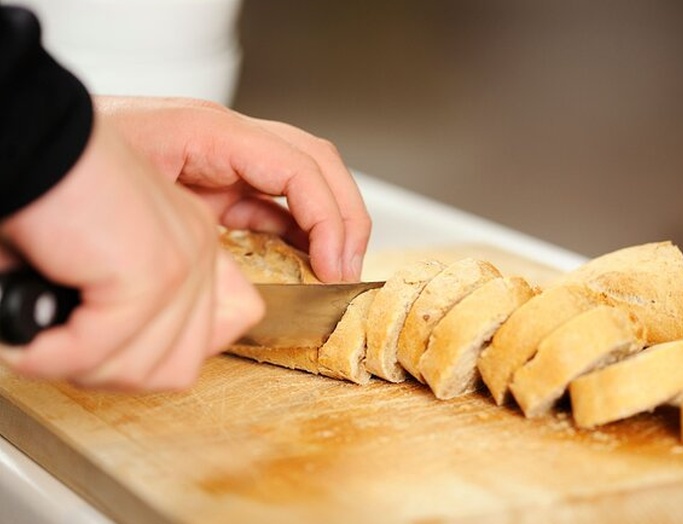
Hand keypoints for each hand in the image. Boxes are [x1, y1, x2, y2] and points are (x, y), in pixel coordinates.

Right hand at [0, 115, 263, 390]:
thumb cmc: (45, 201)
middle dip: (109, 371)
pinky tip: (30, 340)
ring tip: (44, 337)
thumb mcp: (101, 265)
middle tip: (59, 344)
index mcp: (192, 244)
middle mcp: (199, 250)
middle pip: (178, 365)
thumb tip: (158, 362)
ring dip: (80, 367)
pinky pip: (104, 350)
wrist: (26, 146)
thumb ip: (140, 310)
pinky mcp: (152, 271)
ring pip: (145, 369)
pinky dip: (55, 356)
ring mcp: (182, 260)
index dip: (147, 360)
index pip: (209, 338)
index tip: (96, 343)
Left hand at [95, 96, 371, 282]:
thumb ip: (181, 227)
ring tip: (332, 271)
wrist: (41, 148)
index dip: (328, 218)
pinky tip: (299, 264)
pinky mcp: (216, 185)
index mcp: (212, 133)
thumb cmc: (72, 158)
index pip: (298, 167)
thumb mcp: (128, 190)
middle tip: (345, 270)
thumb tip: (231, 281)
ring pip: (303, 184)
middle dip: (344, 218)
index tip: (331, 266)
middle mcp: (228, 142)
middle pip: (318, 164)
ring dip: (327, 226)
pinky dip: (297, 234)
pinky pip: (273, 205)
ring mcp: (225, 162)